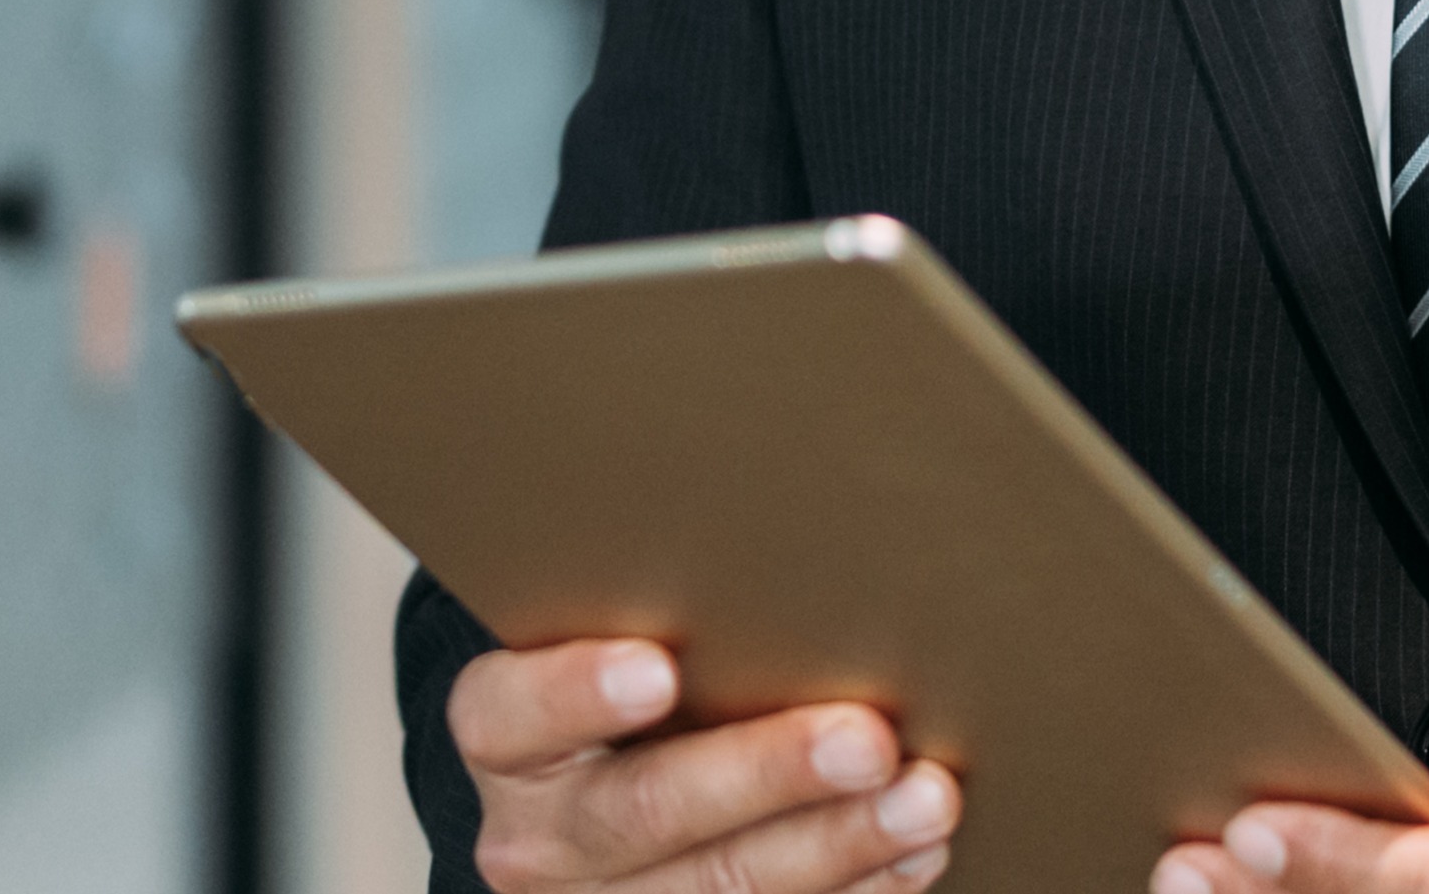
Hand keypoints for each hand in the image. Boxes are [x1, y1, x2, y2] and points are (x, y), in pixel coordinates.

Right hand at [453, 636, 964, 893]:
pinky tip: (915, 854)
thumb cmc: (639, 678)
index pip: (512, 711)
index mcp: (503, 735)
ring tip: (926, 798)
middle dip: (766, 774)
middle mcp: (538, 833)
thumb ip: (676, 612)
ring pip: (718, 886)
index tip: (656, 667)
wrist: (608, 786)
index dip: (578, 691)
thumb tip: (814, 566)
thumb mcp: (618, 636)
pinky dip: (858, 888)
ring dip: (838, 843)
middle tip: (866, 738)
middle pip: (642, 809)